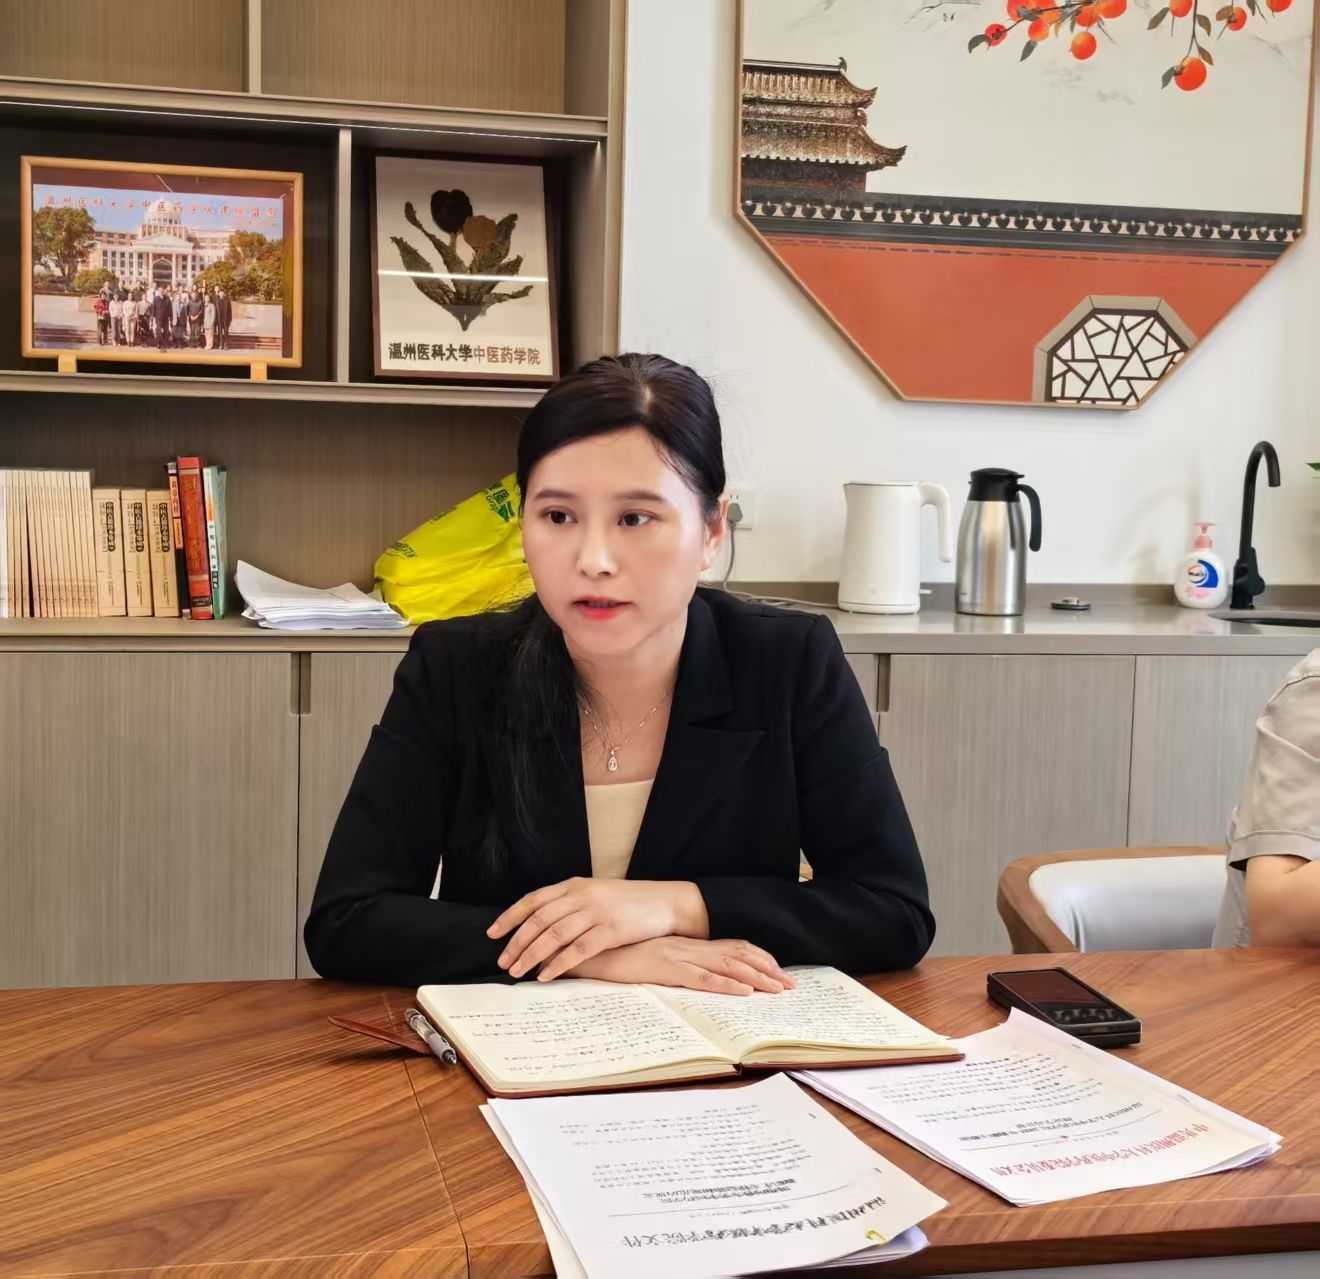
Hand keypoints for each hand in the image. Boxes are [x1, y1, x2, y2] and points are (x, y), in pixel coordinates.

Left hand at [487, 877, 707, 981]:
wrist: (667, 902)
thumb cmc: (630, 902)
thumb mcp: (597, 893)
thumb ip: (571, 904)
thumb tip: (540, 927)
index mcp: (575, 884)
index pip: (534, 899)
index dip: (510, 916)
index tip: (493, 934)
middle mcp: (582, 895)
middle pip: (539, 919)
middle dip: (517, 942)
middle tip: (503, 961)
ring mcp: (596, 912)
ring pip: (554, 935)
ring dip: (531, 955)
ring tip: (518, 971)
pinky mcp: (611, 930)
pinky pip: (578, 949)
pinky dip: (559, 964)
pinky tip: (546, 975)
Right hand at [566, 937, 794, 995]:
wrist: (588, 948)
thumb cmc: (615, 956)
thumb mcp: (649, 959)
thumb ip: (668, 964)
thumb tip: (687, 977)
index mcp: (684, 944)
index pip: (730, 947)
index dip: (756, 958)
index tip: (777, 971)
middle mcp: (686, 947)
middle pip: (736, 955)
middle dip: (766, 970)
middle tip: (790, 985)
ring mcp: (677, 956)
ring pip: (726, 966)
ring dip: (755, 978)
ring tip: (778, 989)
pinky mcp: (665, 968)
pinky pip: (701, 978)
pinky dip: (725, 984)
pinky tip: (743, 992)